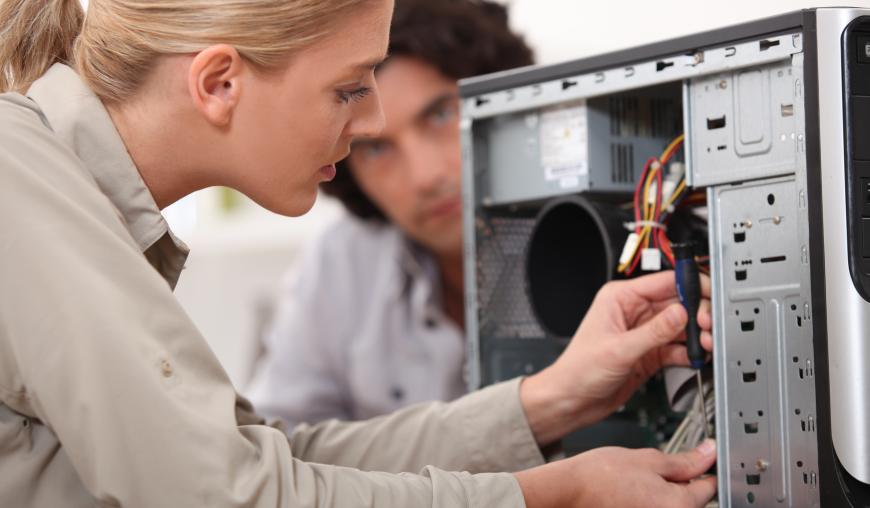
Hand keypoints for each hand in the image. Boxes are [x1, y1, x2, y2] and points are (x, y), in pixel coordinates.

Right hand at [515, 440, 716, 507]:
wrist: (567, 493)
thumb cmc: (600, 477)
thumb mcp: (648, 459)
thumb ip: (684, 460)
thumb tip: (709, 454)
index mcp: (681, 506)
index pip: (709, 486)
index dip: (700, 467)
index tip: (690, 458)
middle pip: (692, 501)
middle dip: (679, 483)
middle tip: (653, 469)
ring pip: (671, 506)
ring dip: (663, 494)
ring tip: (638, 482)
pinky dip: (648, 502)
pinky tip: (631, 494)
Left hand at [521, 271, 711, 445]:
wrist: (571, 401)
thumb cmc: (578, 371)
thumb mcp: (619, 349)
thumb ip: (654, 332)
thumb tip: (681, 313)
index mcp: (620, 298)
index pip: (664, 282)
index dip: (690, 286)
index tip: (710, 296)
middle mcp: (634, 312)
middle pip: (679, 304)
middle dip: (698, 314)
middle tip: (708, 327)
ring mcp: (644, 333)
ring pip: (682, 327)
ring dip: (697, 335)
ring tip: (707, 344)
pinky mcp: (650, 353)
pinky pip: (677, 347)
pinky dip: (689, 353)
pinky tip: (696, 358)